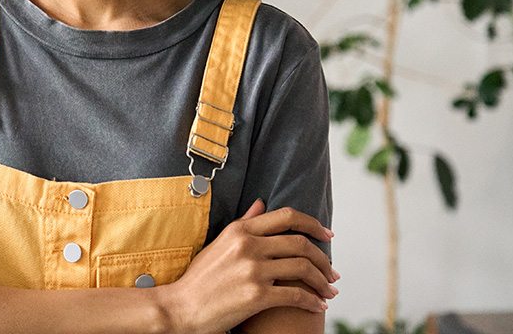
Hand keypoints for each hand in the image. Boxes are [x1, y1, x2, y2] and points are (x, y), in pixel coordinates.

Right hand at [156, 199, 338, 333]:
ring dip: (322, 282)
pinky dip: (312, 301)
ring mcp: (253, 269)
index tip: (327, 234)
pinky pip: (295, 295)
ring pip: (303, 268)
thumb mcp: (219, 244)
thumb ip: (244, 223)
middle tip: (332, 272)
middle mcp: (248, 245)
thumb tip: (261, 204)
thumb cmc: (199, 280)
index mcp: (240, 230)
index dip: (313, 224)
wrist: (180, 308)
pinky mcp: (256, 295)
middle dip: (323, 259)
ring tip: (329, 292)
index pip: (287, 216)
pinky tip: (318, 306)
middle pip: (301, 243)